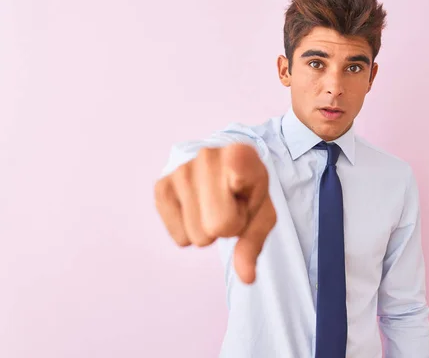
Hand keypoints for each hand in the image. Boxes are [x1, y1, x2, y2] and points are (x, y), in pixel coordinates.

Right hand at [154, 143, 276, 283]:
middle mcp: (206, 156)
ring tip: (213, 204)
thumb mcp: (262, 213)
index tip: (241, 189)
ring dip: (207, 228)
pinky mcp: (161, 186)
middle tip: (230, 205)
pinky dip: (189, 230)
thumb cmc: (246, 192)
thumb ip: (255, 243)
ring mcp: (180, 169)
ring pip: (196, 235)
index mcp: (240, 155)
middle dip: (226, 225)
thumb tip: (247, 278)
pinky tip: (196, 207)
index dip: (243, 206)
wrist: (222, 168)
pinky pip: (179, 237)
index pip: (238, 192)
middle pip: (218, 227)